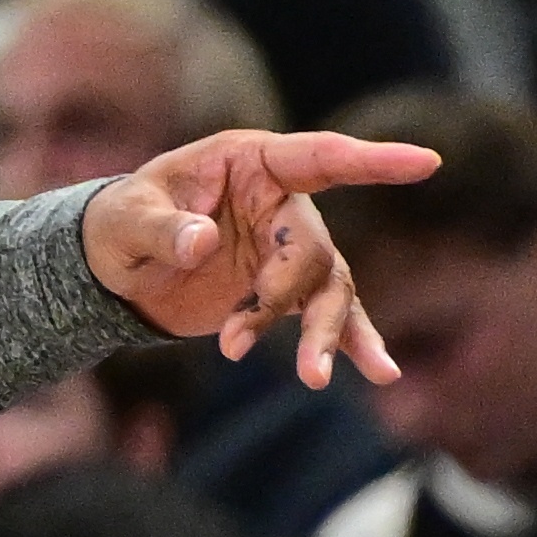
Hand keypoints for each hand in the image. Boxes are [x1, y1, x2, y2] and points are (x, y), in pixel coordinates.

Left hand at [82, 130, 439, 388]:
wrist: (113, 271)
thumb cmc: (116, 226)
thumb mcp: (124, 222)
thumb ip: (161, 230)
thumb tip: (202, 241)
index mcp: (248, 162)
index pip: (318, 157)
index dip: (371, 160)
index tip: (424, 163)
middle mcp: (280, 200)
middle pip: (310, 247)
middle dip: (283, 295)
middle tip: (235, 342)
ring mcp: (288, 245)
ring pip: (328, 287)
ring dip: (322, 333)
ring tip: (312, 379)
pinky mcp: (287, 289)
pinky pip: (330, 314)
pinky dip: (349, 343)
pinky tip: (378, 372)